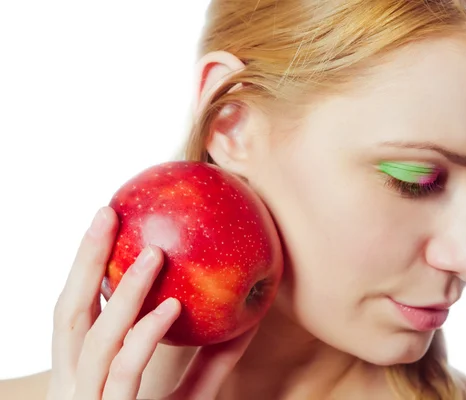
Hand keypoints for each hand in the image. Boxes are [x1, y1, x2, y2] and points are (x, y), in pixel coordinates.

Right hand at [47, 207, 256, 399]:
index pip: (78, 311)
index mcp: (85, 375)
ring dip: (123, 293)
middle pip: (69, 313)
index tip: (109, 219)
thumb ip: (214, 358)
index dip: (87, 265)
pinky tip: (173, 307)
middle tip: (109, 212)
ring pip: (93, 339)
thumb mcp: (190, 394)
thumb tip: (251, 312)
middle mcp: (74, 387)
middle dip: (85, 261)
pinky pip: (122, 374)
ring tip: (155, 254)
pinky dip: (144, 337)